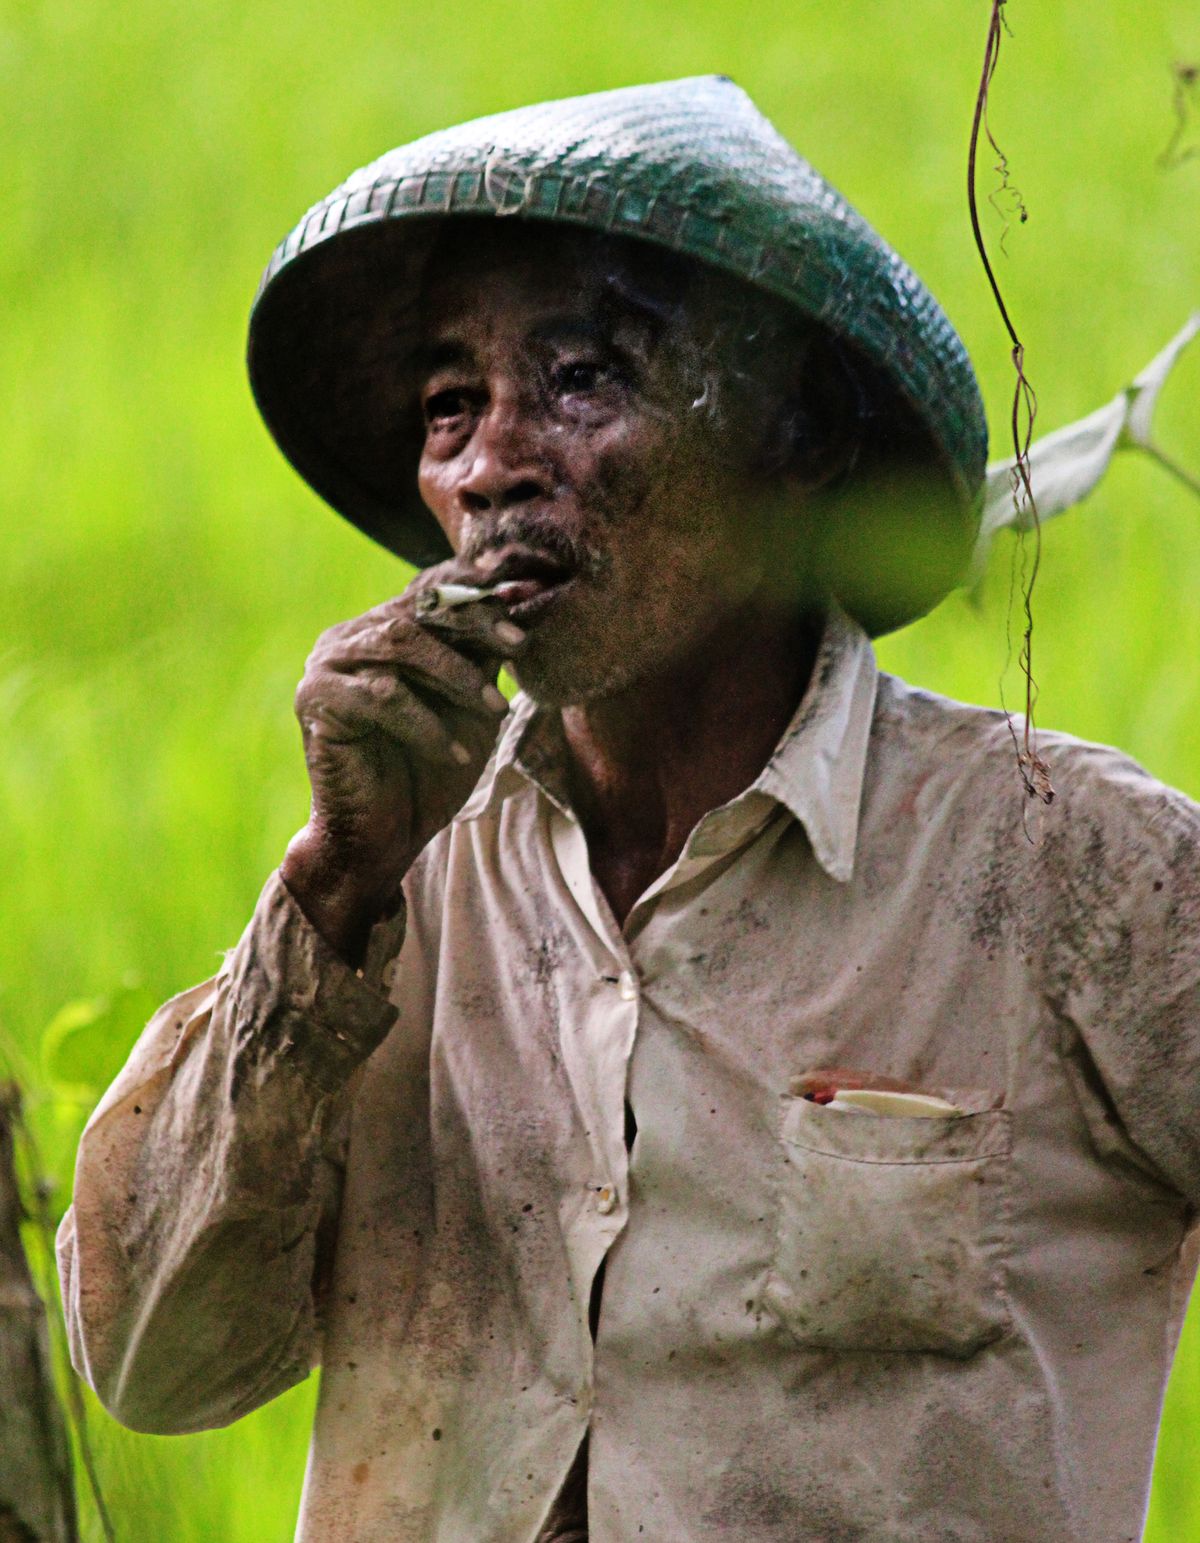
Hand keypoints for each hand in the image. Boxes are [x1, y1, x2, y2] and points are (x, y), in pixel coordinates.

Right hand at [280, 562, 523, 962]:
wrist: (385, 836)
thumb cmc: (432, 770)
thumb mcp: (473, 705)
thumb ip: (485, 655)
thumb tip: (519, 596)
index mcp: (383, 629)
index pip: (432, 592)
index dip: (479, 595)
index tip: (526, 599)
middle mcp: (349, 637)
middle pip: (417, 608)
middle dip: (474, 624)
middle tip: (517, 646)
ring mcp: (327, 664)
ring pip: (399, 642)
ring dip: (456, 675)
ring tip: (495, 710)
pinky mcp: (316, 700)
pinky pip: (381, 696)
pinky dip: (427, 723)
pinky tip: (455, 752)